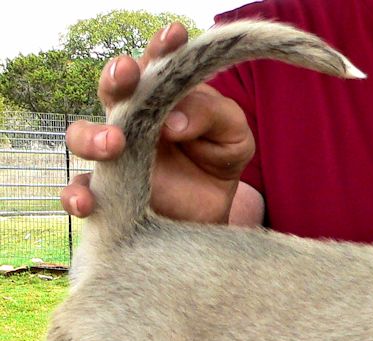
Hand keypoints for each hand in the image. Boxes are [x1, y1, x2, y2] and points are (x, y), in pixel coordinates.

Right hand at [60, 23, 254, 223]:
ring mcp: (116, 153)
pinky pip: (80, 191)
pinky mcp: (109, 191)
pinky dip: (76, 195)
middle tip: (129, 74)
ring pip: (83, 136)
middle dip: (117, 78)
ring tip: (114, 143)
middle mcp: (132, 117)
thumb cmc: (218, 160)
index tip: (175, 35)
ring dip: (91, 136)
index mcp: (164, 95)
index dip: (163, 47)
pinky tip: (87, 203)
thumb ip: (213, 115)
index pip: (158, 64)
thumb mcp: (234, 136)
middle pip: (113, 90)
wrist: (212, 210)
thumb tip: (173, 120)